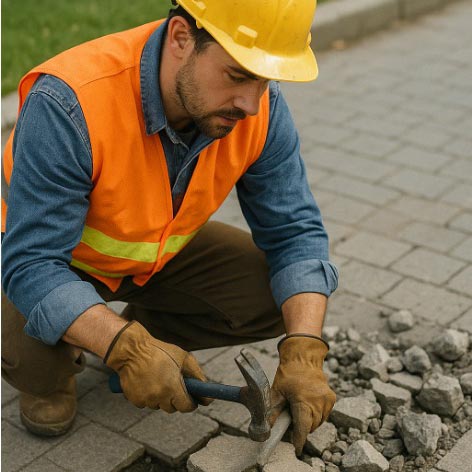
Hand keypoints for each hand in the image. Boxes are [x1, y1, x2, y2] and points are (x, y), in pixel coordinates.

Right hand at [105, 321, 210, 411]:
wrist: (132, 350)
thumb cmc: (160, 351)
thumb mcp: (184, 357)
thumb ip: (197, 374)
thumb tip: (205, 387)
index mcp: (173, 387)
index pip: (187, 406)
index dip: (192, 403)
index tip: (193, 399)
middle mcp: (159, 397)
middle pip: (173, 408)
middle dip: (176, 399)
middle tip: (175, 386)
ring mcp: (146, 399)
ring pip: (159, 405)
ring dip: (162, 397)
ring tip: (159, 379)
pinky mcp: (135, 400)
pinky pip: (146, 403)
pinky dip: (148, 396)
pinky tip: (147, 382)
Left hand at [269, 334, 335, 455]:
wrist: (303, 359)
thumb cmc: (288, 374)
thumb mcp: (276, 391)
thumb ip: (273, 411)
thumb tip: (266, 428)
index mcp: (303, 400)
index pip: (303, 427)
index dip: (299, 439)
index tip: (296, 448)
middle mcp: (318, 401)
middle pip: (310, 427)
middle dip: (301, 428)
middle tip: (292, 421)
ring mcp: (326, 400)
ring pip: (318, 422)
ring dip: (309, 422)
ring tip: (299, 410)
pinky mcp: (331, 398)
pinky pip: (324, 415)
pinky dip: (317, 415)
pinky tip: (308, 406)